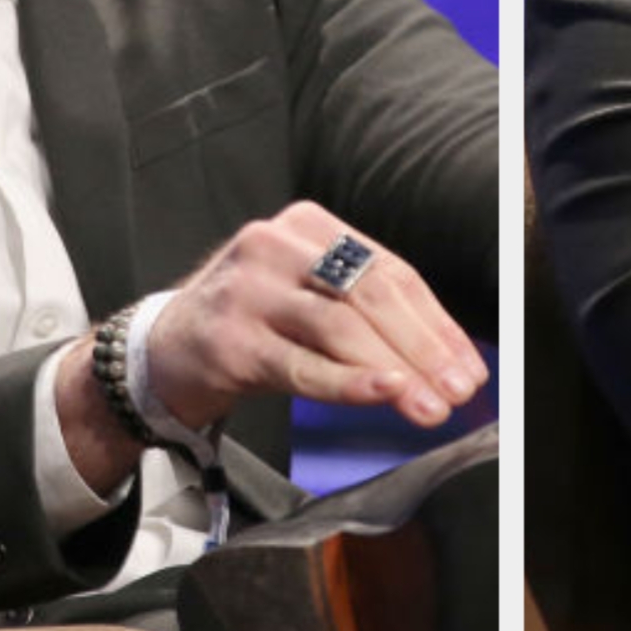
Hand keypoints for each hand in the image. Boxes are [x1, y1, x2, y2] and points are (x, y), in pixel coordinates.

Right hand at [143, 202, 487, 432]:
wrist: (163, 349)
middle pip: (370, 294)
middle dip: (423, 348)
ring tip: (428, 406)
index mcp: (309, 225)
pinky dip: (347, 381)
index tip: (468, 368)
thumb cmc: (251, 323)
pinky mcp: (230, 338)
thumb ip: (367, 314)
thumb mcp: (307, 296)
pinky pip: (301, 364)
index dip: (437, 324)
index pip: (391, 272)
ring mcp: (250, 289)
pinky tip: (382, 392)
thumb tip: (444, 362)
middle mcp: (278, 245)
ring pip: (339, 326)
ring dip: (394, 371)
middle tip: (456, 391)